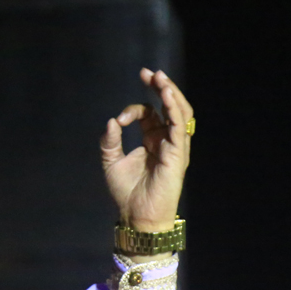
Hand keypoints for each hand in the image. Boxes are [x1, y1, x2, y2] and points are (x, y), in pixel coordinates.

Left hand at [100, 68, 193, 235]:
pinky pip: (180, 127)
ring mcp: (175, 147)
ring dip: (171, 93)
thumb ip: (110, 141)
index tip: (120, 119)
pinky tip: (166, 95)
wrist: (136, 217)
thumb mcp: (111, 162)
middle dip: (160, 87)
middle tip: (148, 72)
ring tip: (160, 78)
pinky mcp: (178, 154)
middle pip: (169, 107)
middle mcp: (166, 142)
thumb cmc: (127, 194)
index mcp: (152, 141)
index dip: (134, 109)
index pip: (150, 114)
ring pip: (180, 113)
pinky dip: (174, 109)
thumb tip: (112, 121)